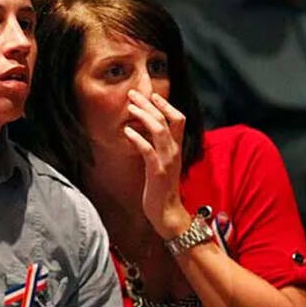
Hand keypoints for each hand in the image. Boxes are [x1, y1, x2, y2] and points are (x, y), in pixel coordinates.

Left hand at [122, 90, 191, 239]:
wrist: (168, 213)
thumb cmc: (162, 189)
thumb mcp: (163, 163)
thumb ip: (158, 147)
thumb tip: (144, 132)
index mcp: (176, 148)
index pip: (178, 119)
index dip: (166, 104)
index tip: (152, 95)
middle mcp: (174, 151)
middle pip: (167, 119)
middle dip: (149, 104)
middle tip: (133, 93)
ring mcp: (167, 161)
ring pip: (159, 130)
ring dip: (144, 116)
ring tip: (130, 107)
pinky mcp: (157, 172)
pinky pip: (148, 150)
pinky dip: (137, 138)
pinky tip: (127, 131)